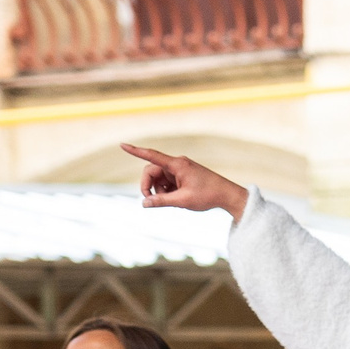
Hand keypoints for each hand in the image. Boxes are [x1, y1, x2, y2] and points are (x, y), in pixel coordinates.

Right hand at [124, 144, 246, 219]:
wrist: (227, 195)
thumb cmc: (207, 195)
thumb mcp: (182, 201)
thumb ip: (161, 201)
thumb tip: (144, 203)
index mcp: (177, 165)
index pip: (152, 156)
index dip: (136, 151)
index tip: (122, 145)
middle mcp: (177, 164)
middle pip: (151, 171)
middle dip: (148, 186)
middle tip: (150, 201)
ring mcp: (179, 170)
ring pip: (158, 179)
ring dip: (159, 191)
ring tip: (173, 201)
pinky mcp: (182, 176)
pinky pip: (167, 182)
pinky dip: (167, 191)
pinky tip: (178, 199)